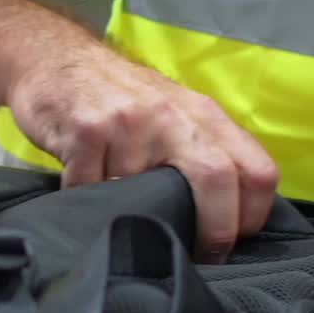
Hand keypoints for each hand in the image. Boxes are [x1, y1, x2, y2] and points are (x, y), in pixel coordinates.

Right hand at [9, 45, 278, 260]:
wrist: (56, 58)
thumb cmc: (122, 97)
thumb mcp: (176, 112)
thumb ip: (206, 152)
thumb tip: (232, 216)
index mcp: (204, 115)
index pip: (257, 171)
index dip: (253, 216)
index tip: (233, 241)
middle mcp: (172, 116)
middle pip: (217, 178)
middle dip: (214, 230)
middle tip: (201, 254)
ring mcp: (129, 122)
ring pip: (142, 196)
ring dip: (131, 210)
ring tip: (118, 198)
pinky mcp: (87, 130)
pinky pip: (92, 189)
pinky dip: (87, 197)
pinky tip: (83, 180)